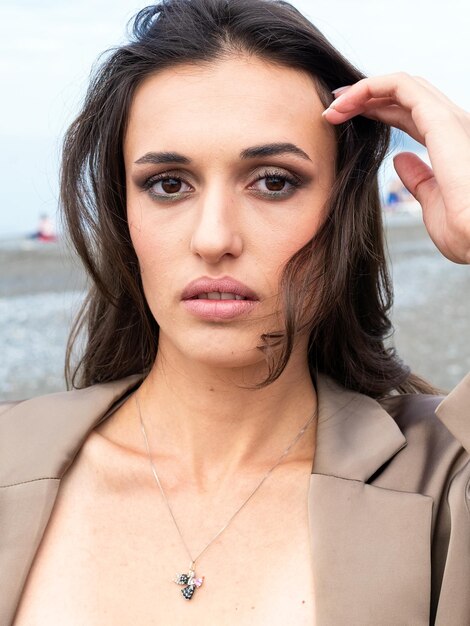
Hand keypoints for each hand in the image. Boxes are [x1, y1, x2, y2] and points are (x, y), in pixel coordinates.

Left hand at [322, 73, 469, 263]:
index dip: (377, 112)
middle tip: (333, 110)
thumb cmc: (465, 232)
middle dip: (366, 98)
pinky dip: (370, 87)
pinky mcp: (440, 119)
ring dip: (363, 91)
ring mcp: (449, 120)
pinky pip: (401, 86)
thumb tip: (401, 160)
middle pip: (403, 97)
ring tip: (333, 107)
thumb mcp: (433, 202)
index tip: (345, 120)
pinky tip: (347, 102)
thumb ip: (419, 179)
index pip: (409, 115)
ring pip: (401, 85)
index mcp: (451, 144)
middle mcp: (453, 126)